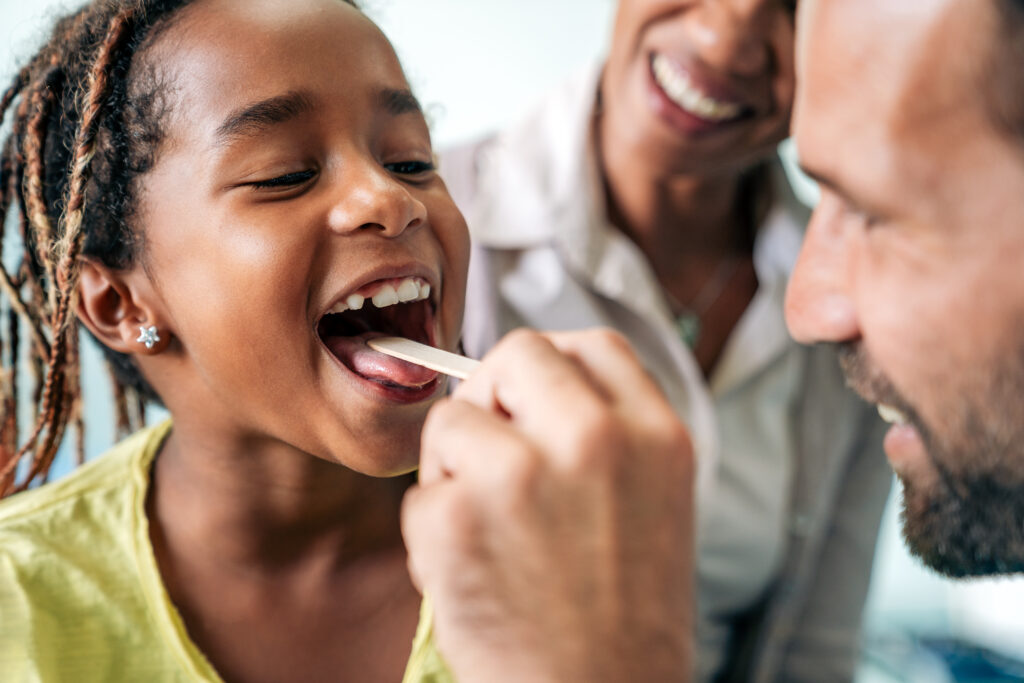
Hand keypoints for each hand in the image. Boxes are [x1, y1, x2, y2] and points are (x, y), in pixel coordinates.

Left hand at [402, 329, 694, 682]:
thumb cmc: (626, 621)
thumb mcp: (656, 504)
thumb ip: (610, 433)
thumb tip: (534, 389)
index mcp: (654, 435)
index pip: (591, 344)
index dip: (554, 368)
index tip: (534, 401)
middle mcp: (593, 439)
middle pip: (516, 354)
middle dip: (495, 399)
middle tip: (498, 455)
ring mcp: (519, 473)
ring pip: (451, 420)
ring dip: (457, 469)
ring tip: (492, 530)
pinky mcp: (456, 518)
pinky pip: (421, 493)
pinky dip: (434, 532)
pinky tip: (476, 573)